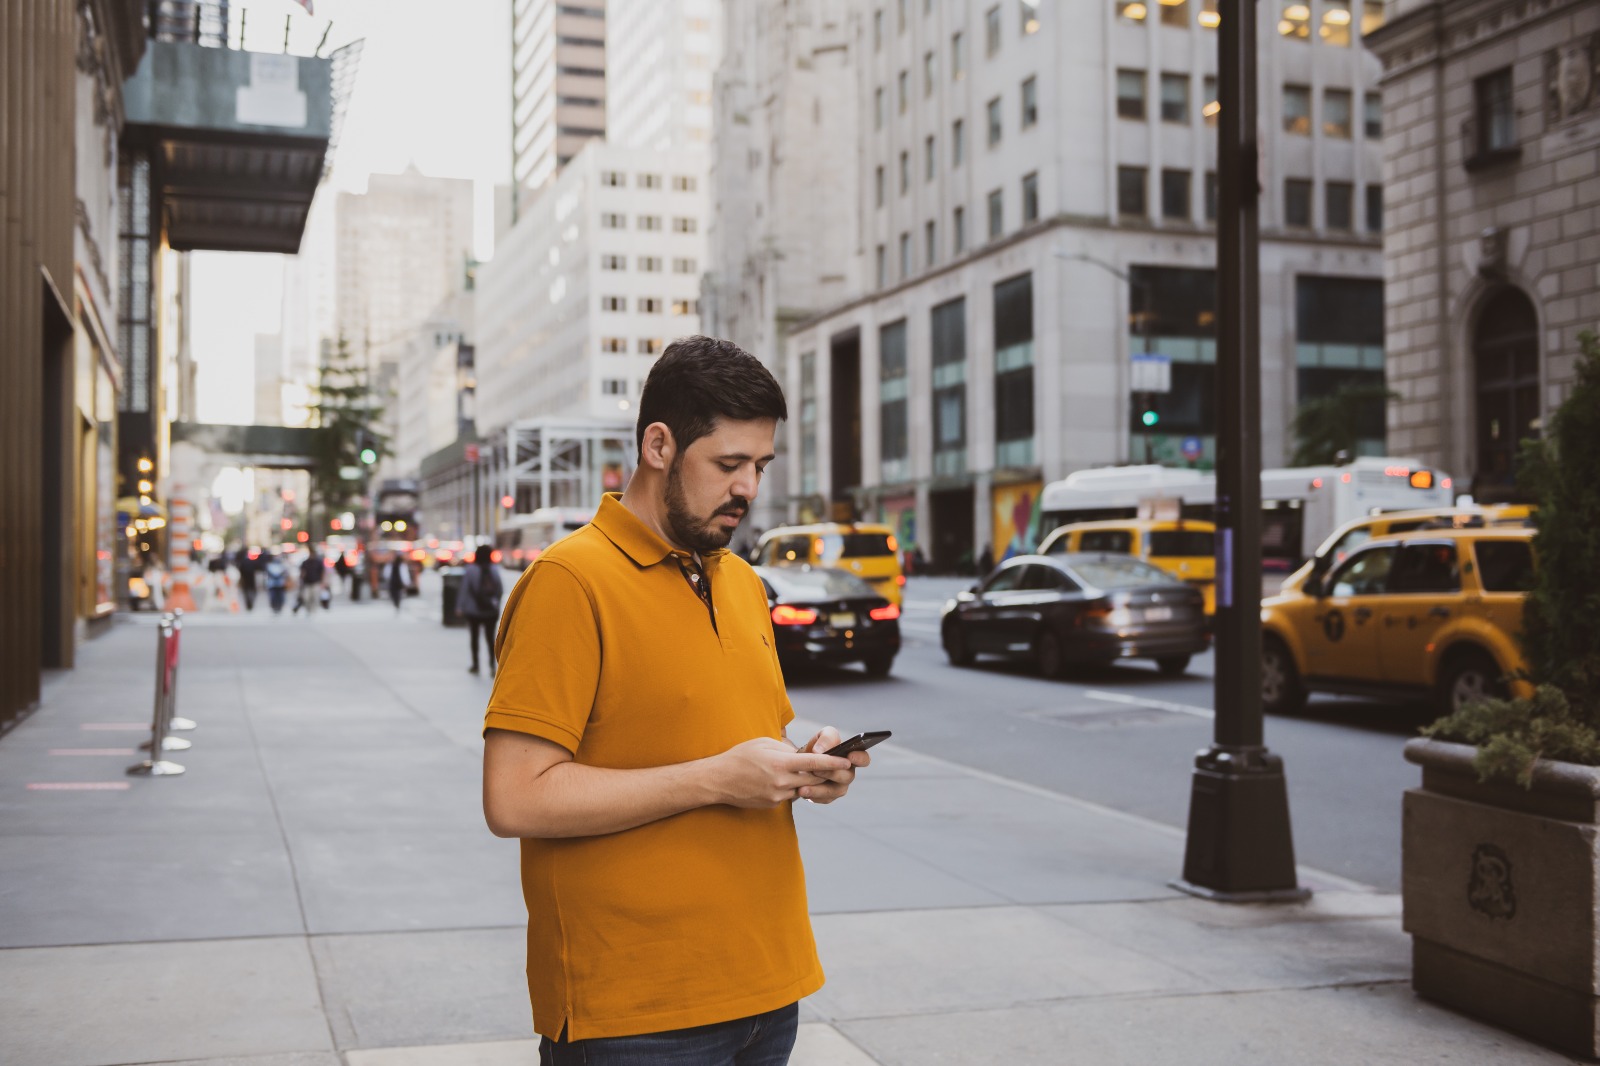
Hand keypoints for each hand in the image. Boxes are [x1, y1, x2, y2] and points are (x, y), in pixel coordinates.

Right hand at [711, 737, 852, 808]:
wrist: (719, 780)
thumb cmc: (741, 756)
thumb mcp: (764, 743)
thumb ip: (787, 749)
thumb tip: (803, 756)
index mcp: (781, 763)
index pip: (815, 763)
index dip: (833, 762)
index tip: (847, 761)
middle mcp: (782, 782)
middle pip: (814, 780)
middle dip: (825, 774)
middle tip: (834, 768)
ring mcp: (777, 795)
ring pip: (803, 789)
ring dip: (806, 782)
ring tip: (801, 772)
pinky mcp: (773, 804)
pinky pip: (789, 796)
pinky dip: (790, 788)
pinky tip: (779, 781)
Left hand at [793, 726, 868, 803]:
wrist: (800, 763)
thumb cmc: (817, 748)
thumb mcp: (822, 736)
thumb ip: (826, 738)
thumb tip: (820, 751)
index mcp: (851, 757)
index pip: (864, 759)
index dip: (859, 758)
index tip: (850, 756)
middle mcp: (848, 773)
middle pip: (847, 776)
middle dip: (832, 773)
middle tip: (816, 770)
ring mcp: (839, 787)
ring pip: (835, 791)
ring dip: (819, 788)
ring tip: (803, 787)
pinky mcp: (828, 797)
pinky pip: (824, 798)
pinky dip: (812, 795)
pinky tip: (801, 791)